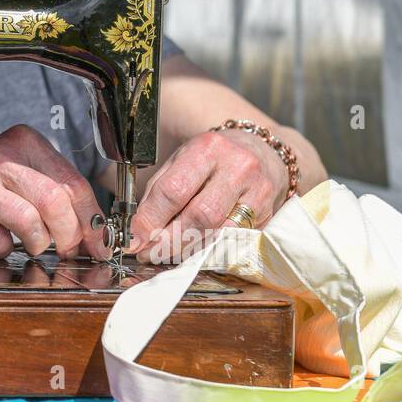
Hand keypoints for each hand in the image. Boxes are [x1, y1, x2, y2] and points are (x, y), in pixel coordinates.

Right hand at [0, 125, 109, 260]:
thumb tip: (97, 235)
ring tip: (31, 245)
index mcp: (23, 141)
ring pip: (29, 223)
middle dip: (69, 236)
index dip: (92, 220)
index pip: (72, 182)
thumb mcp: (24, 177)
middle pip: (54, 202)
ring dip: (37, 245)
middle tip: (68, 251)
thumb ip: (59, 196)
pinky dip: (3, 250)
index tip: (100, 244)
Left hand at [128, 129, 288, 262]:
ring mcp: (257, 192)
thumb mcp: (181, 161)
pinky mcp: (268, 213)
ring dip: (187, 249)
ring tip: (167, 252)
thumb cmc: (212, 160)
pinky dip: (209, 249)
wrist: (262, 153)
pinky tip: (194, 249)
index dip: (150, 219)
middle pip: (199, 215)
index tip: (134, 238)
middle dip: (168, 240)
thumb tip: (138, 230)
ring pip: (218, 233)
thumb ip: (158, 192)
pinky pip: (234, 240)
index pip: (173, 190)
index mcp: (207, 149)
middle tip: (148, 252)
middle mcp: (236, 167)